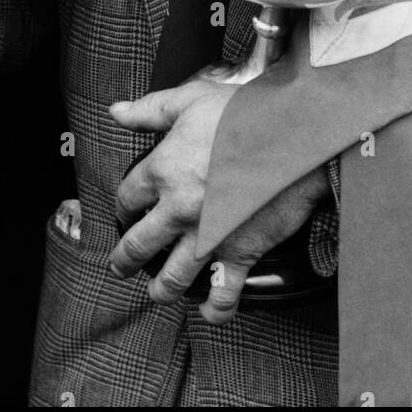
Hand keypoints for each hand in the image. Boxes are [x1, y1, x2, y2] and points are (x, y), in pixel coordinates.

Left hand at [109, 79, 329, 323]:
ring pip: (172, 278)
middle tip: (120, 266)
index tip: (126, 211)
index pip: (128, 197)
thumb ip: (150, 110)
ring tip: (158, 293)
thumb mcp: (190, 100)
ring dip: (161, 289)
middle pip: (138, 245)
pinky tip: (208, 311)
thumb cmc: (244, 114)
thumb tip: (117, 112)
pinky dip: (214, 308)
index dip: (123, 206)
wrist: (293, 135)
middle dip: (124, 259)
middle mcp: (177, 209)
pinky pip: (222, 292)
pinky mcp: (239, 252)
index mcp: (162, 171)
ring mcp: (206, 236)